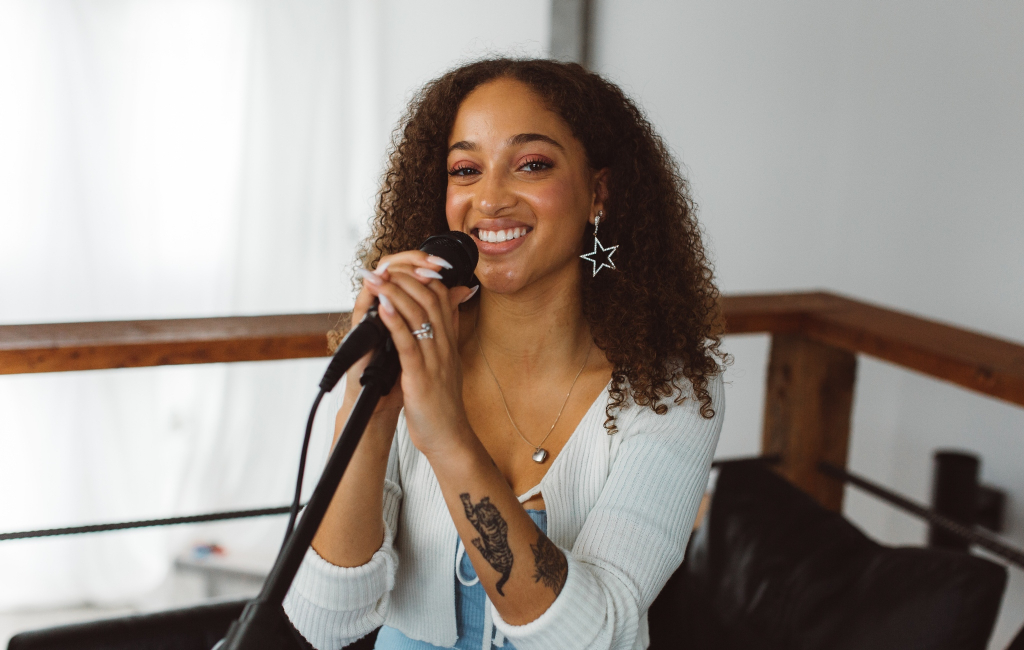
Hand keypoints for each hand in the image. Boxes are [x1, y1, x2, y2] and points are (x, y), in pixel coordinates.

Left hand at [358, 250, 477, 456]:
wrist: (448, 436)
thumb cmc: (442, 401)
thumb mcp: (448, 360)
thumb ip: (449, 329)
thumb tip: (456, 298)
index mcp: (448, 339)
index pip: (440, 294)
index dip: (421, 275)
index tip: (398, 266)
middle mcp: (444, 344)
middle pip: (429, 297)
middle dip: (403, 278)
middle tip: (380, 267)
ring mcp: (434, 359)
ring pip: (418, 314)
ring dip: (394, 292)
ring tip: (375, 278)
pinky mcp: (421, 376)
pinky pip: (407, 342)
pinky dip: (394, 321)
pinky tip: (382, 307)